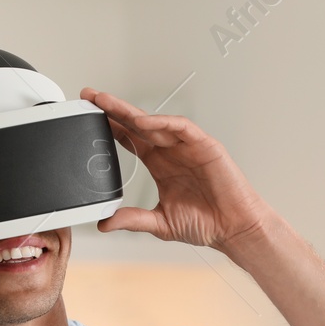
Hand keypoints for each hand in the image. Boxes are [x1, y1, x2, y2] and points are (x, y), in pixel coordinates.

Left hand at [80, 89, 273, 251]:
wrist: (235, 229)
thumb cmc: (206, 224)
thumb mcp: (160, 223)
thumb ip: (132, 220)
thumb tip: (105, 223)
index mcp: (159, 165)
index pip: (129, 139)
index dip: (110, 126)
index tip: (89, 117)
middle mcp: (171, 152)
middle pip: (137, 124)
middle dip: (113, 109)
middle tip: (91, 97)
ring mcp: (187, 147)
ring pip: (155, 122)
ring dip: (131, 111)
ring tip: (108, 103)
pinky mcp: (205, 146)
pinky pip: (181, 127)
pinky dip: (162, 122)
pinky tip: (142, 122)